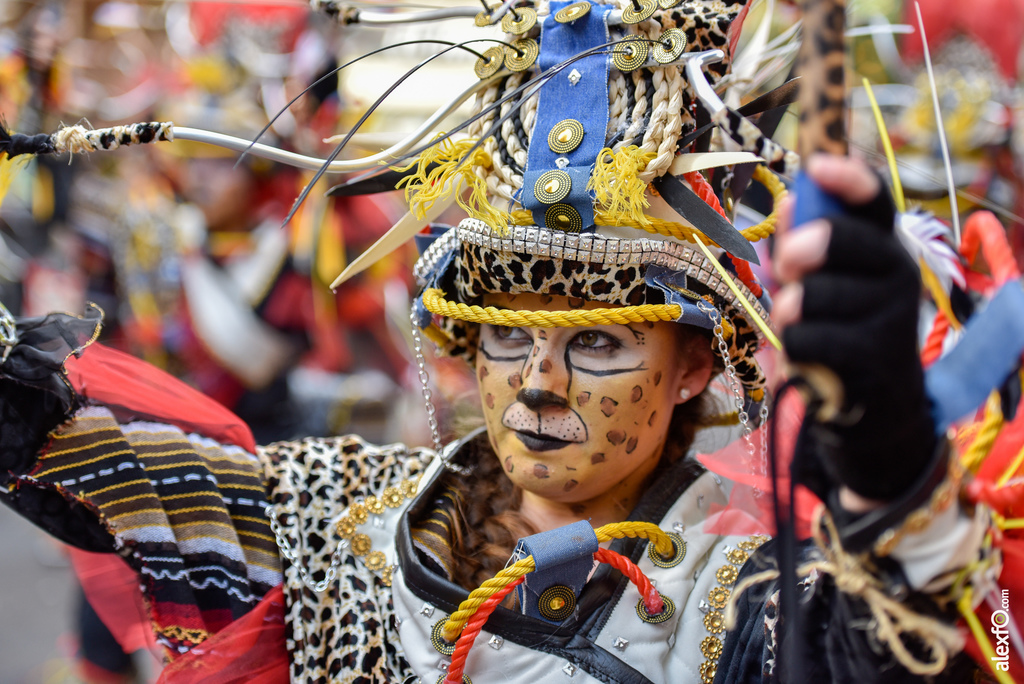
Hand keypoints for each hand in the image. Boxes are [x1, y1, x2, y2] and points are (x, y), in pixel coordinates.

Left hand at [772, 155, 934, 502]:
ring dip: (786, 313)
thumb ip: (803, 243)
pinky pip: (805, 338)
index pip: (875, 203)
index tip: (818, 166)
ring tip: (796, 326)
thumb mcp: (822, 283)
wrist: (874, 410)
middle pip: (835, 239)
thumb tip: (786, 202)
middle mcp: (897, 275)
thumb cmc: (839, 331)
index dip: (849, 179)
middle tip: (786, 268)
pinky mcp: (874, 358)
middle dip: (796, 250)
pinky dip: (792, 350)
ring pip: (809, 295)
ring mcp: (890, 317)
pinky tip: (807, 359)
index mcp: (883, 248)